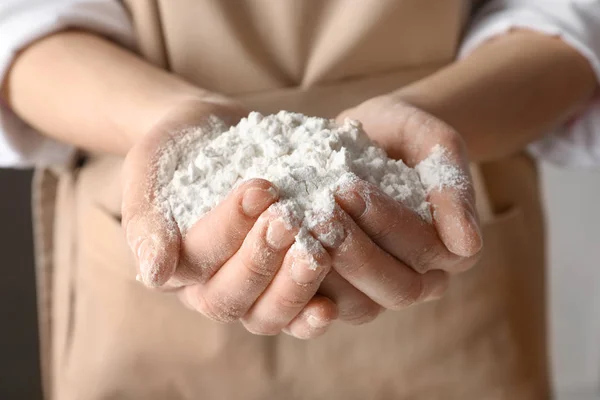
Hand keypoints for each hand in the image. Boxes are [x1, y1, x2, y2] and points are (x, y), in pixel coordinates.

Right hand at [121, 98, 336, 338]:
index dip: (229, 231)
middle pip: (234, 299)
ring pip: (270, 314)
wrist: (207, 136)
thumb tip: (154, 273)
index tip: (260, 189)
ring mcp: (253, 289)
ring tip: (319, 251)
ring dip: (295, 287)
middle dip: (263, 261)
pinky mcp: (286, 282)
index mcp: (176, 268)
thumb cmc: (171, 154)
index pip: (198, 261)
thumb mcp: (145, 174)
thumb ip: (145, 220)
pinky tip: (335, 302)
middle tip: (290, 220)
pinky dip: (316, 313)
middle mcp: (213, 287)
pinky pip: (301, 313)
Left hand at [313, 96, 482, 320]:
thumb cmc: (407, 134)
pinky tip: (276, 252)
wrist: (372, 135)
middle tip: (318, 215)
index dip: (387, 224)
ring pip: (359, 307)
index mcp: (451, 250)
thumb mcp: (435, 143)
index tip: (347, 187)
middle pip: (396, 289)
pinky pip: (324, 306)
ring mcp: (379, 289)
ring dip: (326, 272)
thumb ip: (453, 186)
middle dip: (355, 254)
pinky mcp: (343, 289)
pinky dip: (300, 286)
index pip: (426, 251)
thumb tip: (468, 245)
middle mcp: (421, 278)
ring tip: (294, 230)